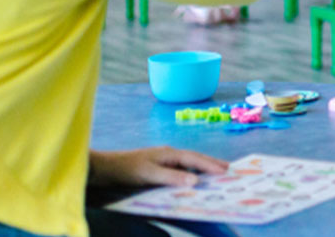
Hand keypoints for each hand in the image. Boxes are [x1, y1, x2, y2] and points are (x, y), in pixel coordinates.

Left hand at [89, 147, 227, 186]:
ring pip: (188, 162)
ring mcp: (163, 159)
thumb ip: (172, 177)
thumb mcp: (149, 175)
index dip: (210, 165)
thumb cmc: (126, 170)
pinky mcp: (158, 167)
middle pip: (195, 158)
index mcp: (169, 153)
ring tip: (217, 172)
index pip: (195, 159)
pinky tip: (193, 178)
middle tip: (229, 169)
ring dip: (203, 167)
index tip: (226, 171)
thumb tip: (195, 180)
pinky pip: (180, 168)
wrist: (105, 169)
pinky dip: (191, 172)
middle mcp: (169, 154)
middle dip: (212, 163)